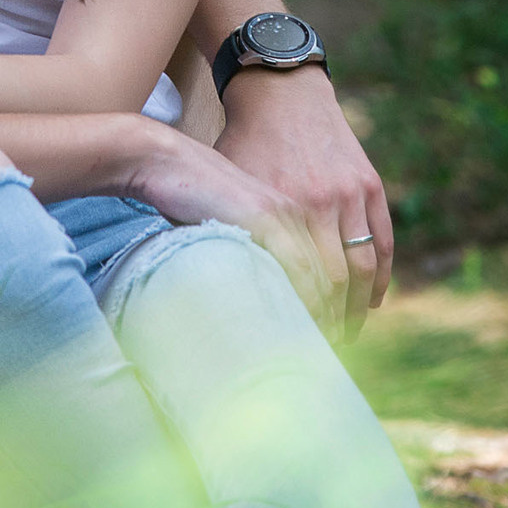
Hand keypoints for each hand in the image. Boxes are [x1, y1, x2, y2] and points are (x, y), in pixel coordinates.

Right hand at [125, 124, 337, 334]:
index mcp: (294, 213)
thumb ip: (250, 250)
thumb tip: (251, 290)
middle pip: (338, 273)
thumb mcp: (231, 224)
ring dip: (329, 315)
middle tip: (337, 348)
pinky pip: (298, 267)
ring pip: (325, 275)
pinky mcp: (265, 218)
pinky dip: (307, 299)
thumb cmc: (188, 194)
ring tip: (325, 346)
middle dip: (341, 315)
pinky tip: (306, 324)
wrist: (166, 159)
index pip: (332, 265)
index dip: (339, 303)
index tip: (336, 334)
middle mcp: (299, 211)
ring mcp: (285, 213)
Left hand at [216, 66, 392, 338]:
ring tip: (347, 332)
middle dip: (333, 321)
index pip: (302, 283)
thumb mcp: (229, 185)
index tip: (294, 344)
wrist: (280, 93)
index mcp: (283, 209)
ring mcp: (351, 194)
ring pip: (363, 266)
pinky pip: (383, 241)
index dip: (302, 318)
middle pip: (337, 282)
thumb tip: (218, 287)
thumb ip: (230, 230)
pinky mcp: (370, 184)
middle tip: (323, 349)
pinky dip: (380, 276)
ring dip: (358, 306)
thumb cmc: (242, 144)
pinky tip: (370, 301)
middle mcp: (322, 204)